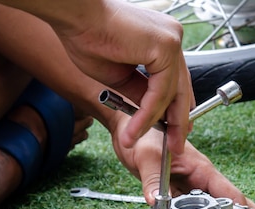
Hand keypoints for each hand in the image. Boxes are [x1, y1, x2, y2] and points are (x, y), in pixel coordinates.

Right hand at [0, 0, 194, 154]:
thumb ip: (140, 93)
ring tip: (135, 140)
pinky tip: (134, 129)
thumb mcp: (119, 75)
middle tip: (175, 147)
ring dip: (154, 123)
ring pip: (170, 94)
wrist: (72, 15)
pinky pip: (160, 91)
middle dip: (178, 123)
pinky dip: (147, 114)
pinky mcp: (166, 47)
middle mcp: (172, 39)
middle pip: (181, 90)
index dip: (176, 110)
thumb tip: (154, 115)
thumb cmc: (86, 37)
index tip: (175, 132)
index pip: (176, 83)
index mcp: (163, 42)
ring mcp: (172, 42)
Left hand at [112, 124, 254, 208]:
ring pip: (223, 207)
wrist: (131, 129)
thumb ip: (152, 181)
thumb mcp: (146, 157)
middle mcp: (204, 179)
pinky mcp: (185, 192)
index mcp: (202, 168)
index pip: (229, 193)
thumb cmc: (144, 136)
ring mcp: (197, 186)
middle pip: (237, 201)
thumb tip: (156, 203)